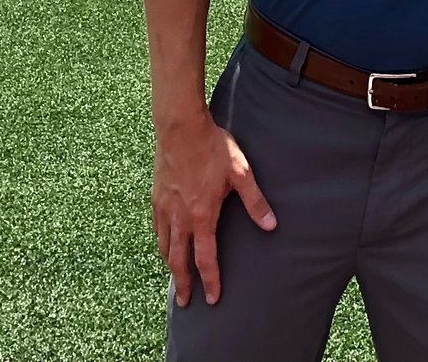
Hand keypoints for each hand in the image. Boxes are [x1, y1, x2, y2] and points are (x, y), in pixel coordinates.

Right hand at [152, 110, 276, 307]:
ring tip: (174, 277)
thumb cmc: (212, 146)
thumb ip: (254, 201)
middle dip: (183, 283)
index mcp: (202, 216)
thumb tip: (271, 225)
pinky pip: (156, 227)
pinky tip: (163, 243)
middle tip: (184, 302)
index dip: (210, 281)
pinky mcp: (156, 196)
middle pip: (178, 260)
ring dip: (170, 265)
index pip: (205, 258)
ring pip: (164, 245)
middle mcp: (179, 217)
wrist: (180, 125)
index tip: (212, 299)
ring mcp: (164, 207)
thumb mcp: (240, 172)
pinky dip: (160, 242)